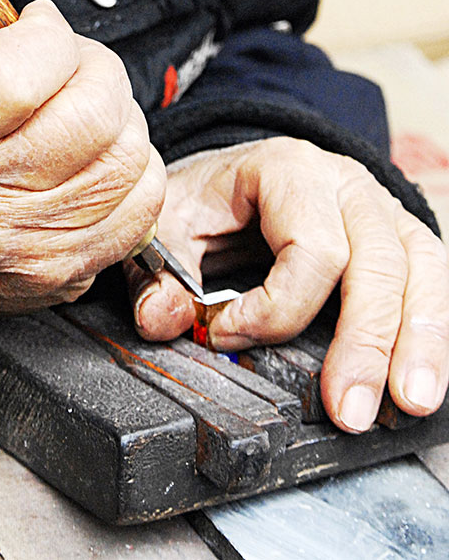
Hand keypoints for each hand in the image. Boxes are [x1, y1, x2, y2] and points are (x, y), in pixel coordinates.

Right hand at [0, 0, 165, 329]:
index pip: (19, 72)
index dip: (45, 34)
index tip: (34, 29)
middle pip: (88, 109)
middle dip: (91, 67)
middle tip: (66, 65)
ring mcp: (26, 242)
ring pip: (126, 148)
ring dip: (117, 112)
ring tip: (82, 107)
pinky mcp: (72, 267)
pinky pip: (144, 196)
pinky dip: (134, 163)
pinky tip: (97, 156)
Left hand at [125, 138, 448, 432]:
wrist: (234, 174)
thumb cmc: (206, 200)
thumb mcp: (166, 223)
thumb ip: (157, 272)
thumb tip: (162, 320)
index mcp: (287, 169)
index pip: (310, 245)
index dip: (275, 308)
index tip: (226, 336)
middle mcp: (345, 183)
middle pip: (377, 261)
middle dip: (365, 341)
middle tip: (348, 409)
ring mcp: (381, 209)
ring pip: (420, 269)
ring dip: (417, 342)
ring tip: (409, 402)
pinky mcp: (401, 240)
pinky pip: (432, 280)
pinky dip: (432, 331)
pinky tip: (422, 380)